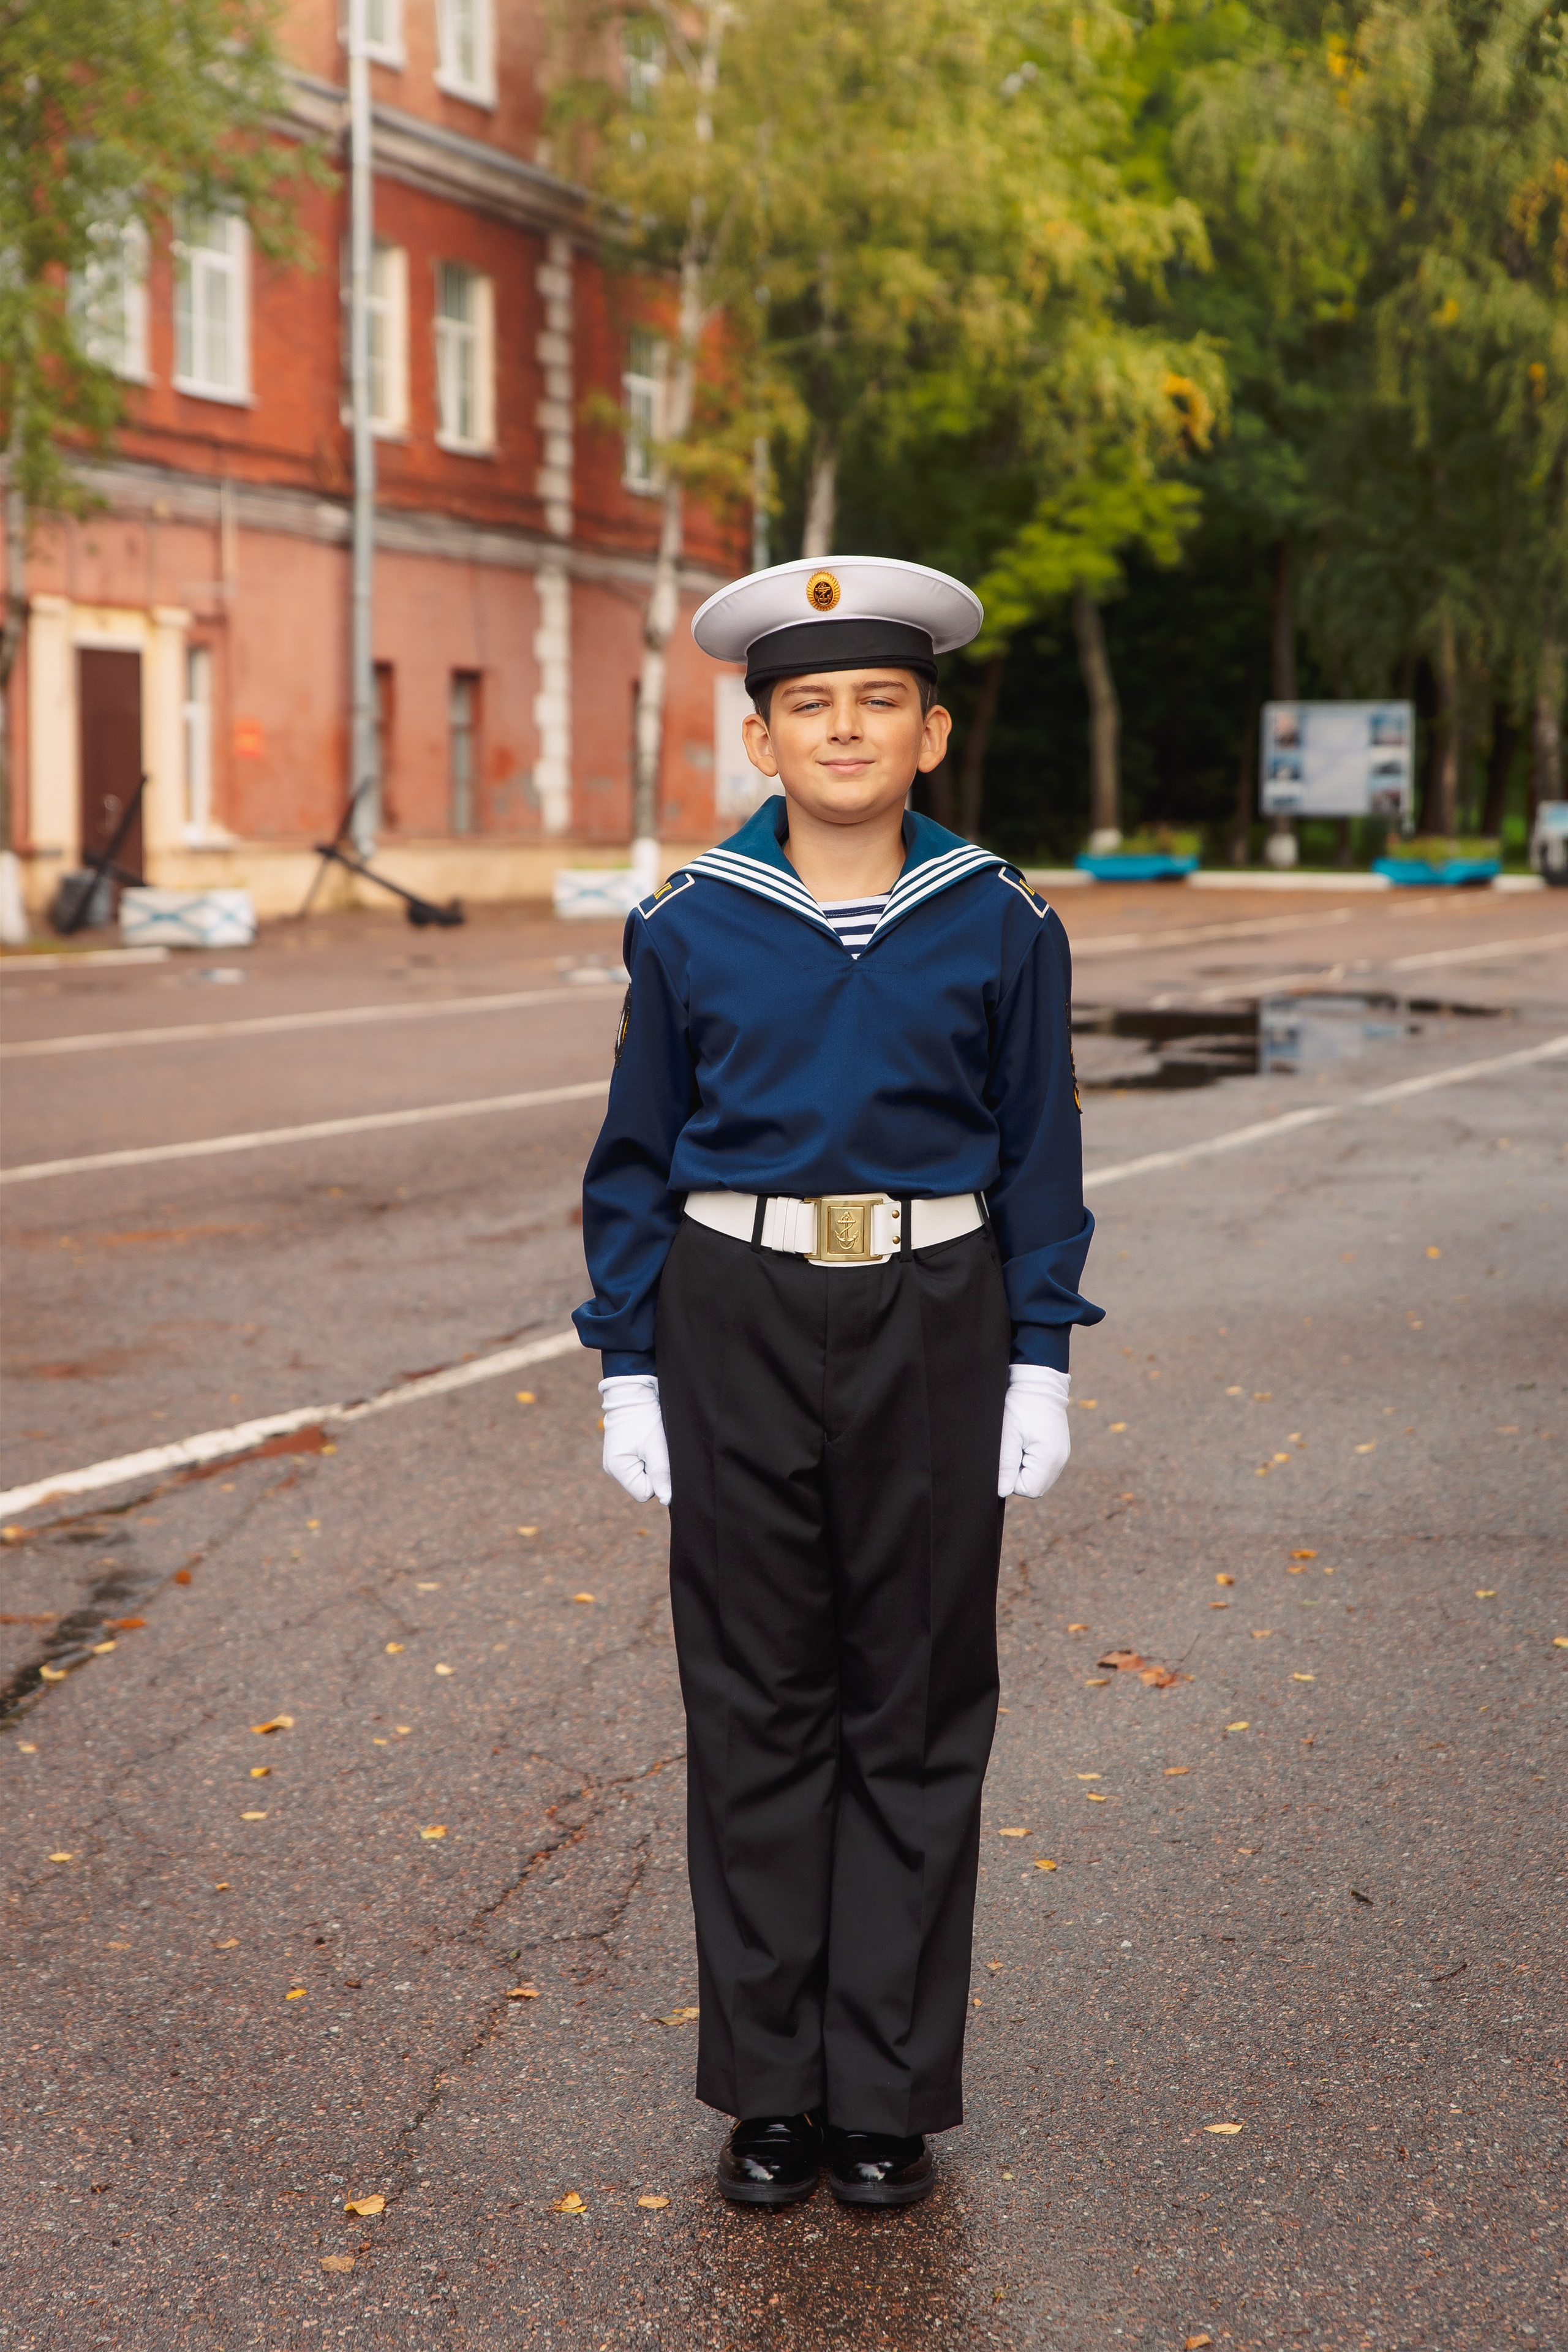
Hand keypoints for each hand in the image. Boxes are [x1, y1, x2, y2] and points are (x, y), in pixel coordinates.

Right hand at [598, 1374, 671, 1505]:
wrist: (633, 1392)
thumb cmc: (644, 1417)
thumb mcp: (656, 1447)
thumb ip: (661, 1475)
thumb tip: (667, 1500)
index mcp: (617, 1469)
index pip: (645, 1493)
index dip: (657, 1480)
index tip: (659, 1458)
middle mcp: (613, 1469)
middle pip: (643, 1485)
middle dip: (654, 1471)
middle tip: (655, 1447)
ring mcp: (616, 1461)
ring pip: (642, 1475)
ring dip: (651, 1463)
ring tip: (650, 1442)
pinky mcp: (621, 1453)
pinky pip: (639, 1465)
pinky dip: (647, 1456)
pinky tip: (647, 1441)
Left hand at [997, 1364, 1070, 1498]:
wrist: (1039, 1383)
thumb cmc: (1020, 1405)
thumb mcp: (1008, 1434)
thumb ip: (1006, 1465)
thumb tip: (1002, 1491)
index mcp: (1049, 1458)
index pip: (1028, 1490)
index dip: (1012, 1479)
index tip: (1007, 1457)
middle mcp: (1060, 1460)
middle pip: (1035, 1487)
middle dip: (1019, 1475)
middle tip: (1013, 1448)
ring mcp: (1061, 1455)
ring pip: (1038, 1478)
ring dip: (1025, 1468)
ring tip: (1020, 1443)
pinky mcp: (1059, 1450)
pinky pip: (1043, 1467)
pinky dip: (1032, 1461)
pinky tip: (1026, 1442)